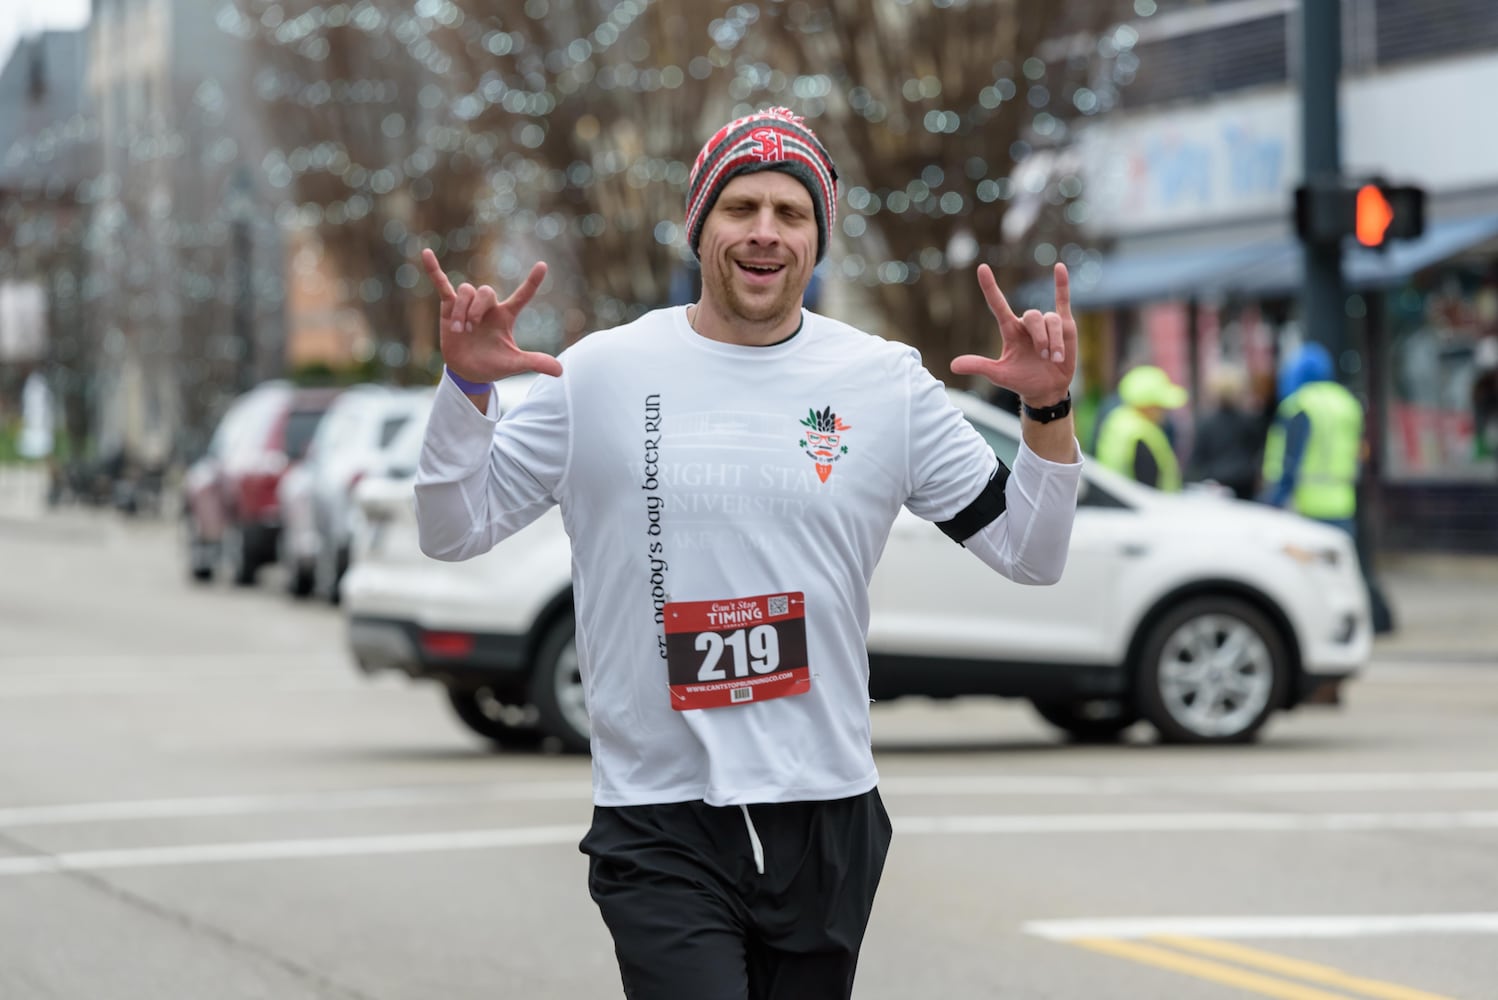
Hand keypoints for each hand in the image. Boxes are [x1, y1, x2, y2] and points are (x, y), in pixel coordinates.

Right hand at [421, 249, 562, 380]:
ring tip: (460, 331)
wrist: (468, 372)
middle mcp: (489, 307)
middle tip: (472, 329)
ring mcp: (468, 305)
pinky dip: (434, 270)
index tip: (542, 265)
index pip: (523, 295)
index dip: (533, 281)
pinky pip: (442, 284)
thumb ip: (536, 362)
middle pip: (485, 291)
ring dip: (462, 311)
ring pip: (466, 292)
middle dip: (477, 309)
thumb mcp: (515, 364)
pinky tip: (426, 253)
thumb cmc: (493, 365)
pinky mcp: (449, 307)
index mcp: (506, 315)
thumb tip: (560, 371)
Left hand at [950, 262, 1076, 405]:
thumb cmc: (1021, 380)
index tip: (981, 268)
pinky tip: (1059, 267)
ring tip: (1054, 359)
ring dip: (1054, 340)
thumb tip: (953, 365)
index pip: (998, 304)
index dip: (990, 287)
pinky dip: (1062, 284)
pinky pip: (1063, 300)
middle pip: (1033, 316)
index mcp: (1009, 330)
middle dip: (1040, 337)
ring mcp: (1046, 323)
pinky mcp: (1065, 325)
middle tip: (1043, 356)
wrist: (1045, 389)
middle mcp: (1026, 324)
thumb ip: (979, 366)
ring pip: (1052, 320)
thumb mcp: (999, 374)